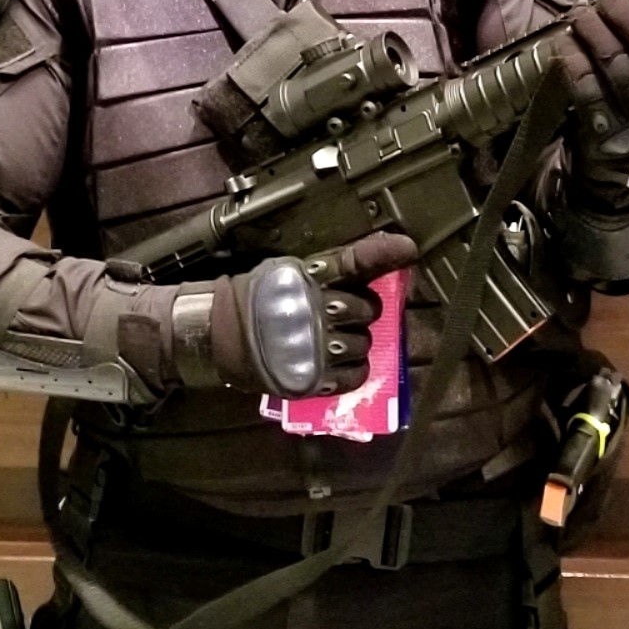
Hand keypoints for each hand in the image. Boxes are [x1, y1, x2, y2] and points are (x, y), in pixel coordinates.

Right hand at [211, 231, 417, 397]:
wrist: (220, 335)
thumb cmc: (259, 299)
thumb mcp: (291, 270)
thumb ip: (333, 267)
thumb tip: (382, 252)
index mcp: (311, 277)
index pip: (355, 262)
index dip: (383, 253)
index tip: (408, 249)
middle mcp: (318, 310)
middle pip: (368, 309)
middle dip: (363, 311)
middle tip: (343, 314)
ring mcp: (317, 346)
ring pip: (365, 344)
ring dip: (355, 343)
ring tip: (333, 341)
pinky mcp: (314, 378)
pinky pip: (356, 375)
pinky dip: (352, 370)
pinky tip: (335, 363)